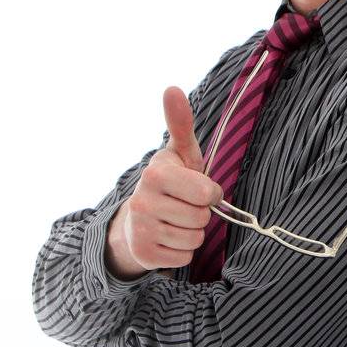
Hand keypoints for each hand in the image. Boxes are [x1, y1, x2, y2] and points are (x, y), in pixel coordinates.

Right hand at [105, 86, 224, 279]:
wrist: (137, 219)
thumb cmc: (171, 181)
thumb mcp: (180, 153)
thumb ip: (181, 123)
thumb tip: (172, 88)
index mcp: (155, 174)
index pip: (207, 193)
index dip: (210, 192)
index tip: (198, 187)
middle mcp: (141, 201)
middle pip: (202, 217)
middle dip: (200, 213)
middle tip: (183, 205)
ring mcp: (140, 230)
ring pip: (194, 239)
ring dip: (192, 232)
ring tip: (175, 221)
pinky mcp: (143, 255)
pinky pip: (184, 258)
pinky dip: (182, 251)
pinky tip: (167, 238)